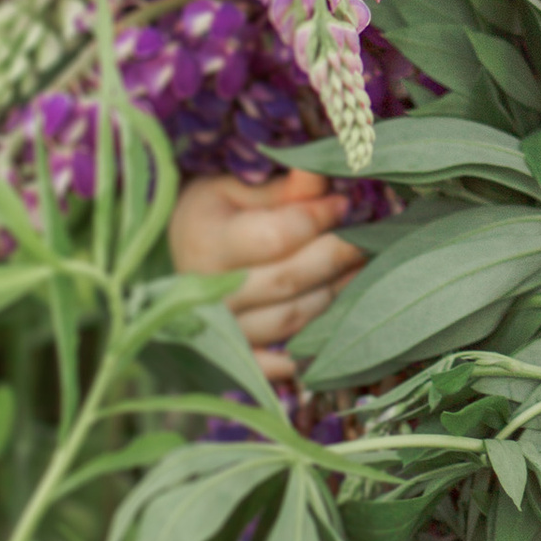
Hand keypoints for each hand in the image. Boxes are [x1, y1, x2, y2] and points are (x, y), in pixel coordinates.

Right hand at [167, 169, 364, 374]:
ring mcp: (223, 333)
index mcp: (207, 242)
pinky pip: (276, 365)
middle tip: (366, 240)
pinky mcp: (234, 358)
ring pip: (293, 320)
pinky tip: (333, 334)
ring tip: (360, 270)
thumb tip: (323, 174)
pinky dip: (305, 357)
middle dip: (336, 257)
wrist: (174, 258)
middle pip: (289, 280)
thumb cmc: (211, 215)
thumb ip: (282, 190)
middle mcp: (211, 294)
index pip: (277, 236)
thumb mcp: (235, 189)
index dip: (318, 218)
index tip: (344, 203)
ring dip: (334, 295)